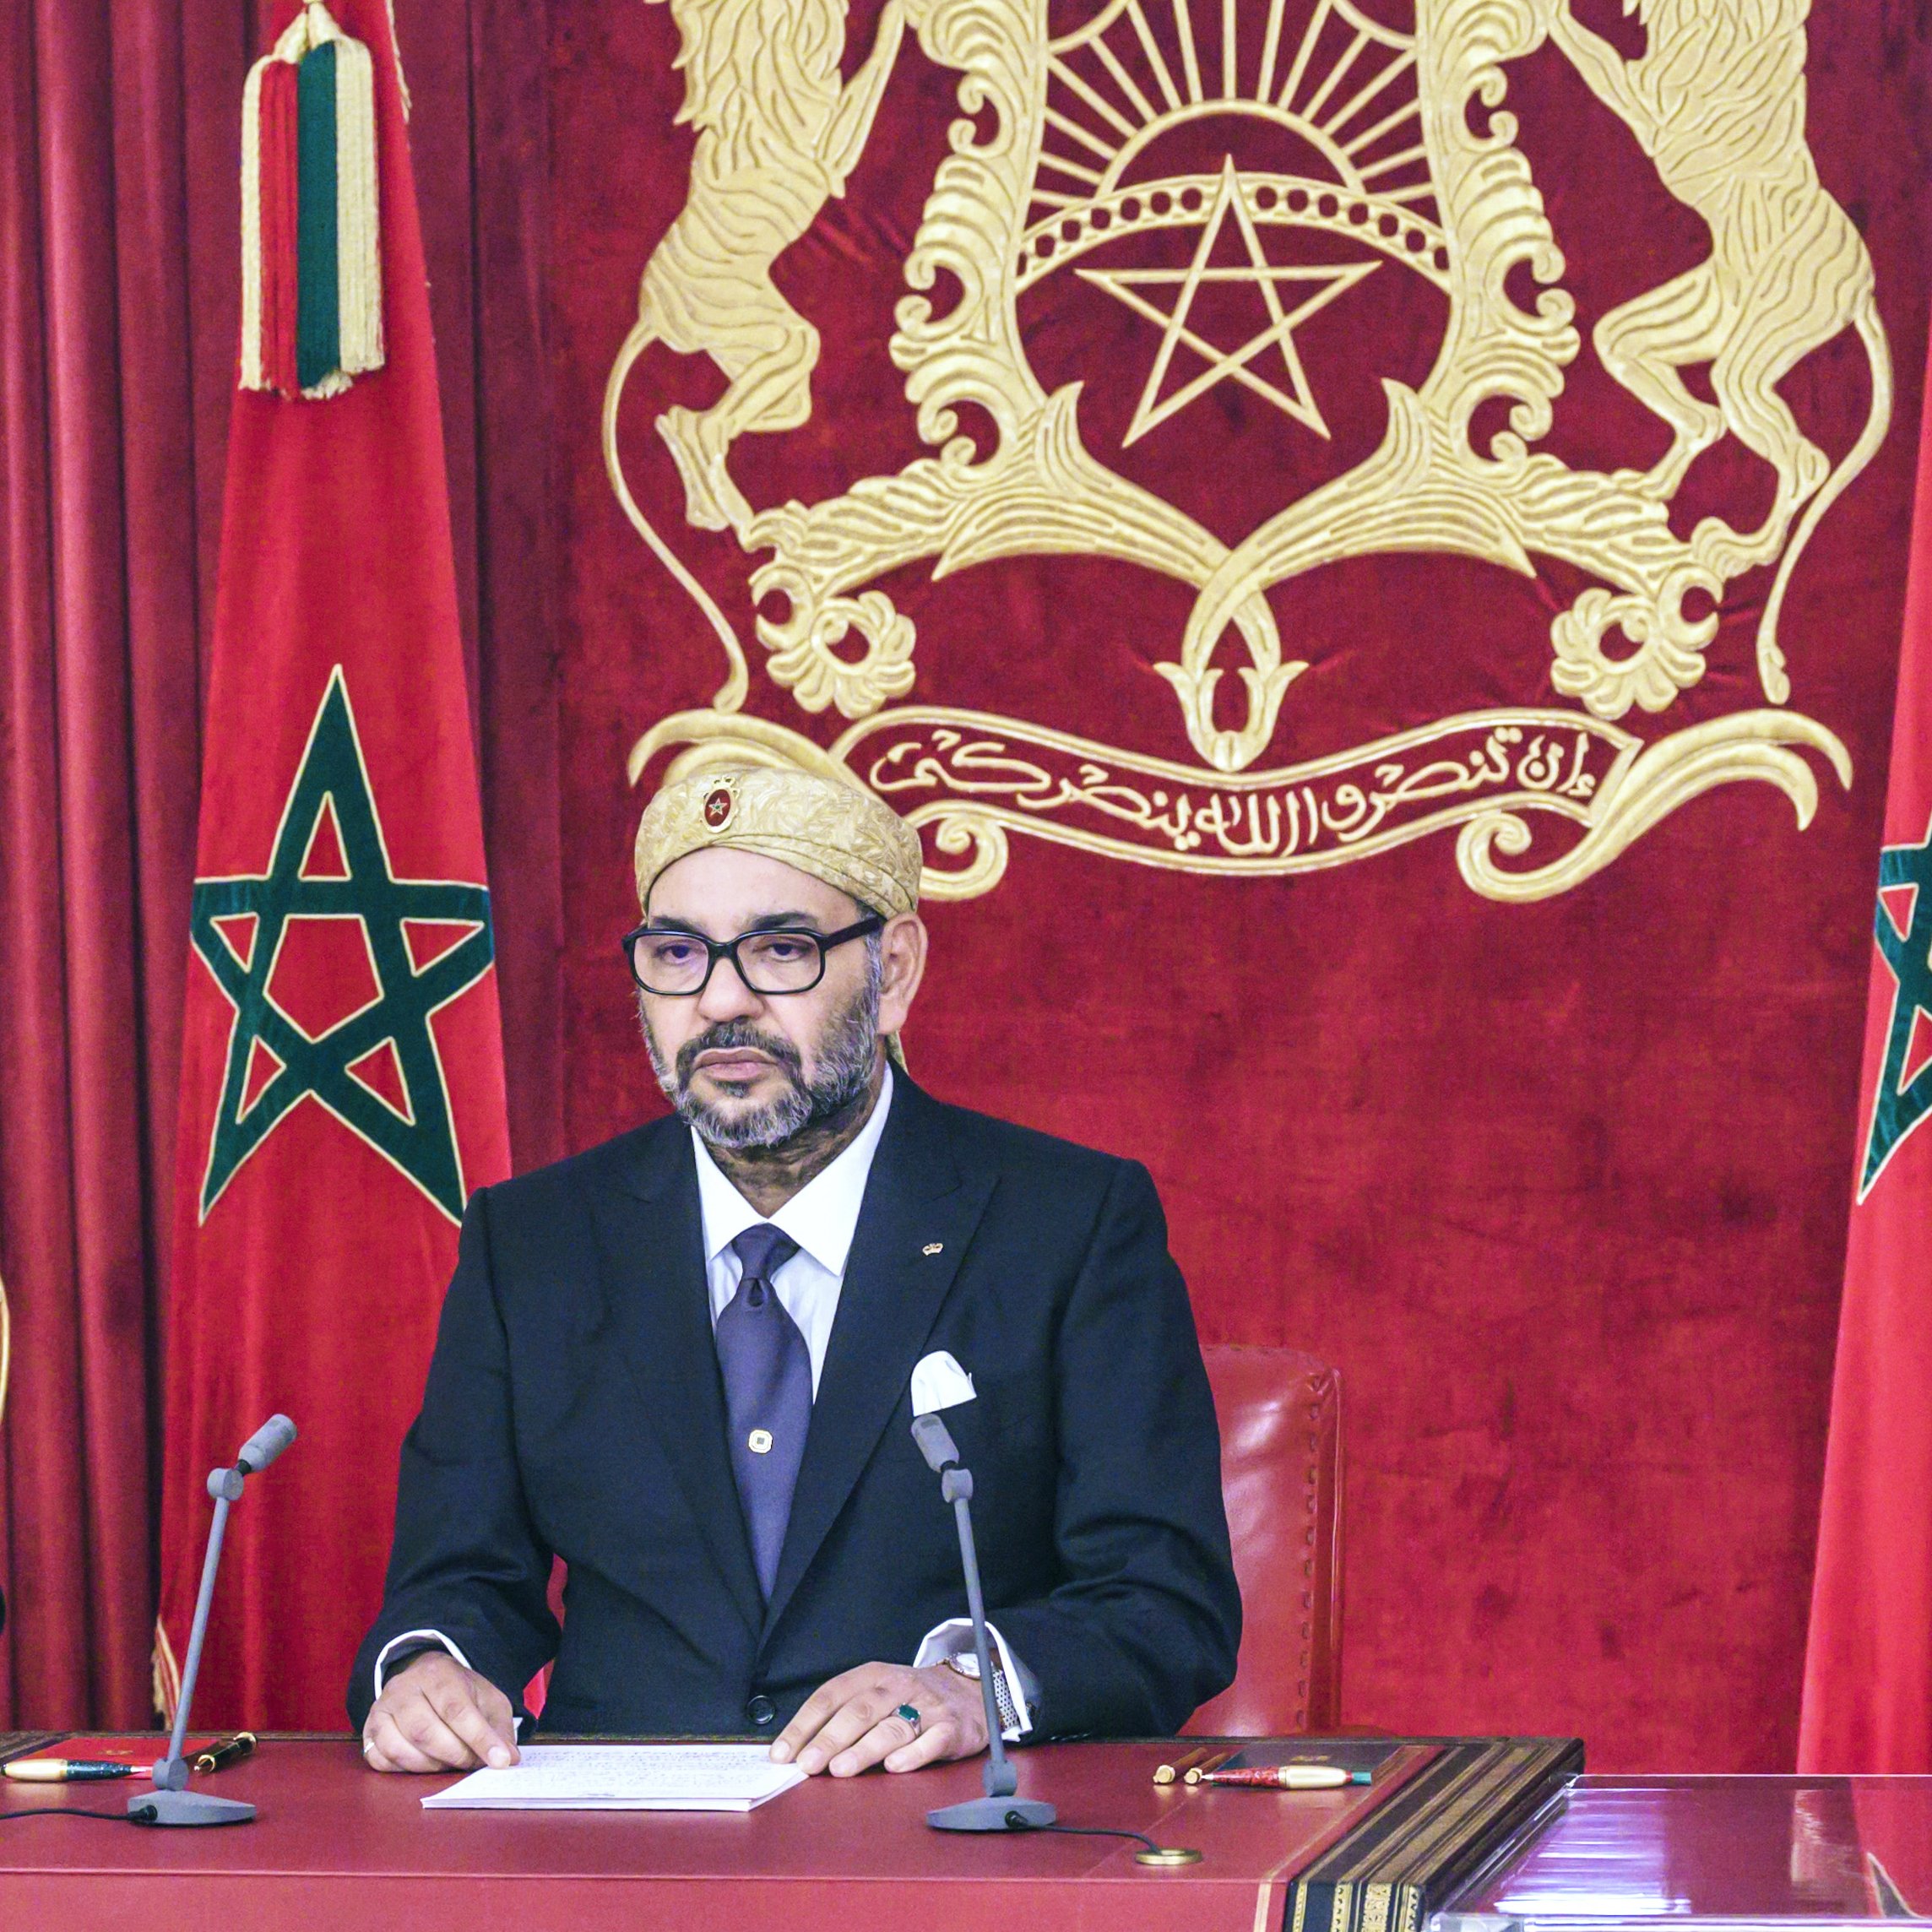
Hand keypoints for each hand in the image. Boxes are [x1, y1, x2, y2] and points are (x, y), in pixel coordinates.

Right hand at [361, 1650, 519, 1773]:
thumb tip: (508, 1758)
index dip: (480, 1738)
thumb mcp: (487, 1700)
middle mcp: (404, 1688)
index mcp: (438, 1673)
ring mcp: (381, 1709)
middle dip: (456, 1755)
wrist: (424, 1680)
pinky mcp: (368, 1731)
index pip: (457, 1709)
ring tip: (451, 1764)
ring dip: (431, 1766)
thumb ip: (498, 1728)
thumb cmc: (460, 1693)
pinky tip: (424, 1764)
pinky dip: (405, 1770)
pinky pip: (381, 1760)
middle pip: (427, 1732)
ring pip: (401, 1749)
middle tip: (473, 1764)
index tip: (500, 1762)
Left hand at [771, 1661, 988, 1776]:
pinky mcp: (951, 1728)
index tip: (782, 1752)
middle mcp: (898, 1686)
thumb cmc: (910, 1700)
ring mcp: (926, 1707)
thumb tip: (798, 1751)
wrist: (969, 1692)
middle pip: (859, 1711)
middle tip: (808, 1764)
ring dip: (864, 1749)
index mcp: (873, 1676)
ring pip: (892, 1727)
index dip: (804, 1724)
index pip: (831, 1695)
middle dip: (830, 1738)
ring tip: (840, 1769)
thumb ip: (844, 1717)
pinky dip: (913, 1754)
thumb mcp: (877, 1695)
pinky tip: (895, 1767)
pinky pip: (932, 1741)